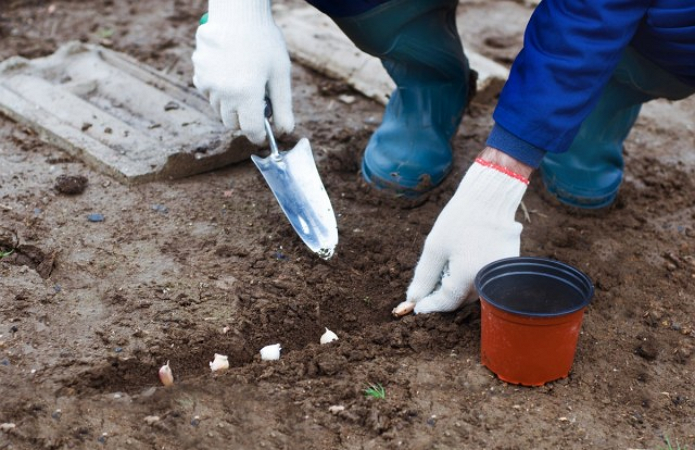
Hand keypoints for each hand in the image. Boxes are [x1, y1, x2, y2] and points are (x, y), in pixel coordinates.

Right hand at [192, 0, 293, 143]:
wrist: (237, 13)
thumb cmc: (264, 41)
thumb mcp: (280, 73)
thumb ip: (283, 106)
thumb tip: (286, 131)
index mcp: (247, 94)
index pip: (250, 131)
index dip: (259, 135)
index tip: (264, 133)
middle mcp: (224, 93)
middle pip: (232, 124)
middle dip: (245, 120)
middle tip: (257, 103)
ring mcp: (208, 84)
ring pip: (220, 110)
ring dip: (232, 106)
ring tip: (244, 82)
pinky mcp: (198, 74)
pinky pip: (209, 94)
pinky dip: (219, 92)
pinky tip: (230, 73)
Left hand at [394, 151, 530, 315]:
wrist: (490, 197)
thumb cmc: (459, 219)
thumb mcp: (435, 247)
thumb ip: (424, 277)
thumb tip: (414, 299)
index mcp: (468, 278)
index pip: (447, 303)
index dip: (430, 305)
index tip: (416, 306)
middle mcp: (488, 281)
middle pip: (461, 300)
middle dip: (443, 297)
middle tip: (428, 287)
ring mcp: (500, 273)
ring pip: (475, 291)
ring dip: (458, 288)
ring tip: (445, 271)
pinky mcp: (508, 265)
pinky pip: (486, 278)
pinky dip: (472, 276)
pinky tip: (463, 260)